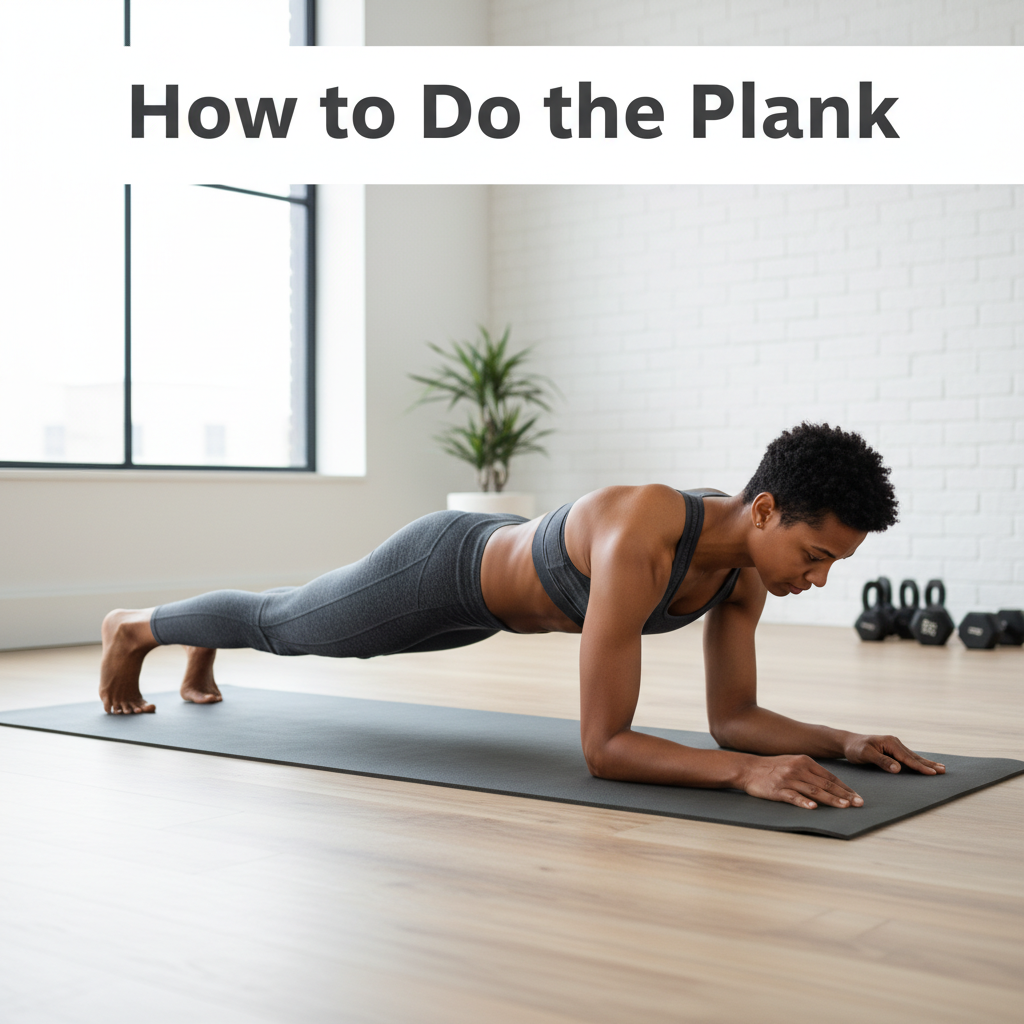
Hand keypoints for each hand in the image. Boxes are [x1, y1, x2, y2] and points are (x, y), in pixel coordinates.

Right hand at [739, 754, 863, 809]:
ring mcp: (788, 779)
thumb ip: (810, 771)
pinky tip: (813, 807)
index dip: (845, 787)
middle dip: (844, 795)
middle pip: (825, 784)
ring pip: (814, 791)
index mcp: (805, 761)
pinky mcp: (777, 790)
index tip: (857, 797)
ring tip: (844, 807)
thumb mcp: (793, 762)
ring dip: (831, 799)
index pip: (830, 776)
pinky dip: (804, 802)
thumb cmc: (773, 767)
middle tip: (858, 804)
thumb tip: (830, 783)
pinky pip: (793, 797)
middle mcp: (798, 769)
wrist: (748, 768)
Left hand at [842, 734, 944, 774]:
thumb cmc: (855, 749)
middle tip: (944, 771)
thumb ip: (882, 761)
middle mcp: (894, 743)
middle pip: (914, 756)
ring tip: (940, 768)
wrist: (847, 743)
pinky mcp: (892, 750)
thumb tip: (898, 769)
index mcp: (890, 743)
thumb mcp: (866, 754)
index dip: (920, 767)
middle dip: (929, 764)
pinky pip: (907, 757)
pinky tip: (924, 765)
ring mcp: (894, 746)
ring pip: (913, 756)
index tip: (933, 773)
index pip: (908, 758)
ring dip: (926, 763)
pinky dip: (917, 762)